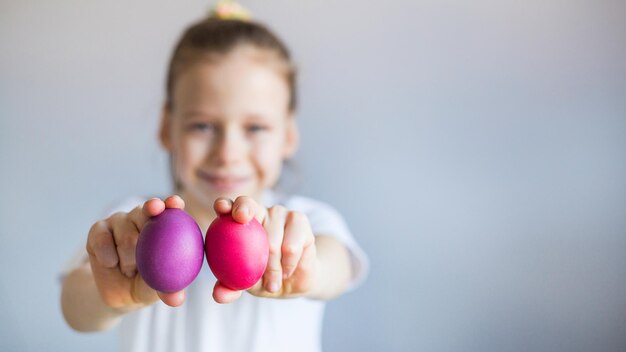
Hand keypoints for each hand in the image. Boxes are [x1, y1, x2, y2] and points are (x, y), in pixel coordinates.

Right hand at [86, 195, 186, 310]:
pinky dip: (108, 256)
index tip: (174, 204)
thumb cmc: (145, 285)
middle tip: (154, 212)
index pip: (171, 209)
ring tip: (129, 269)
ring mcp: (120, 221)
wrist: (115, 294)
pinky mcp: (98, 229)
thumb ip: (167, 289)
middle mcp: (142, 218)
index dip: (173, 203)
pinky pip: (102, 238)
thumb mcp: (157, 289)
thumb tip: (177, 300)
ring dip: (128, 257)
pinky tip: (110, 264)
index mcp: (163, 226)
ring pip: (126, 233)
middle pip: (146, 211)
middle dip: (151, 212)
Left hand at [211, 196, 318, 303]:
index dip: (225, 205)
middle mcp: (259, 211)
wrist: (295, 280)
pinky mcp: (300, 220)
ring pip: (272, 240)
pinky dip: (287, 265)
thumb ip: (231, 288)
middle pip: (248, 207)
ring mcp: (280, 213)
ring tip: (272, 282)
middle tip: (249, 254)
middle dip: (246, 230)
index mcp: (240, 220)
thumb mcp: (245, 285)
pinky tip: (287, 271)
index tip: (221, 209)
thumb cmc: (264, 277)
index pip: (229, 206)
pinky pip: (291, 247)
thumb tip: (219, 295)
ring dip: (272, 268)